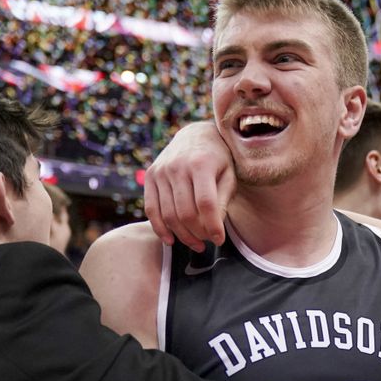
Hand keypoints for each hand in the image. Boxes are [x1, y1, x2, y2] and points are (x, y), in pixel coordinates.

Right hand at [145, 121, 235, 250]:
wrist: (196, 136)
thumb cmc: (218, 160)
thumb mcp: (229, 175)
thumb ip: (223, 200)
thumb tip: (215, 228)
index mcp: (201, 164)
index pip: (206, 204)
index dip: (213, 226)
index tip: (219, 240)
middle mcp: (178, 166)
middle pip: (185, 213)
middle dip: (198, 233)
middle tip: (208, 242)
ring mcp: (161, 171)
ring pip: (169, 215)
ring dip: (182, 235)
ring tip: (196, 244)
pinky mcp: (150, 176)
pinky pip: (151, 209)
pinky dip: (160, 228)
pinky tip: (171, 240)